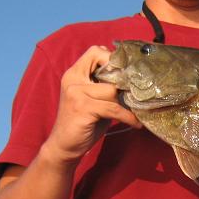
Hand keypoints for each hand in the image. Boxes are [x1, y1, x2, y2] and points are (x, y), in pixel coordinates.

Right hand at [45, 46, 141, 164]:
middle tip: (134, 95)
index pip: (95, 51)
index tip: (124, 76)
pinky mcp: (83, 108)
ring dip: (125, 103)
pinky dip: (127, 117)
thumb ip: (104, 86)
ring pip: (112, 90)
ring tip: (134, 112)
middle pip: (108, 70)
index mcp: (74, 74)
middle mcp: (73, 79)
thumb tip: (128, 77)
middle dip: (123, 84)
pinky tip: (135, 123)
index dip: (112, 59)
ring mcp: (76, 93)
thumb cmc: (82, 124)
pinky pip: (113, 108)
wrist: (63, 146)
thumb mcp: (92, 100)